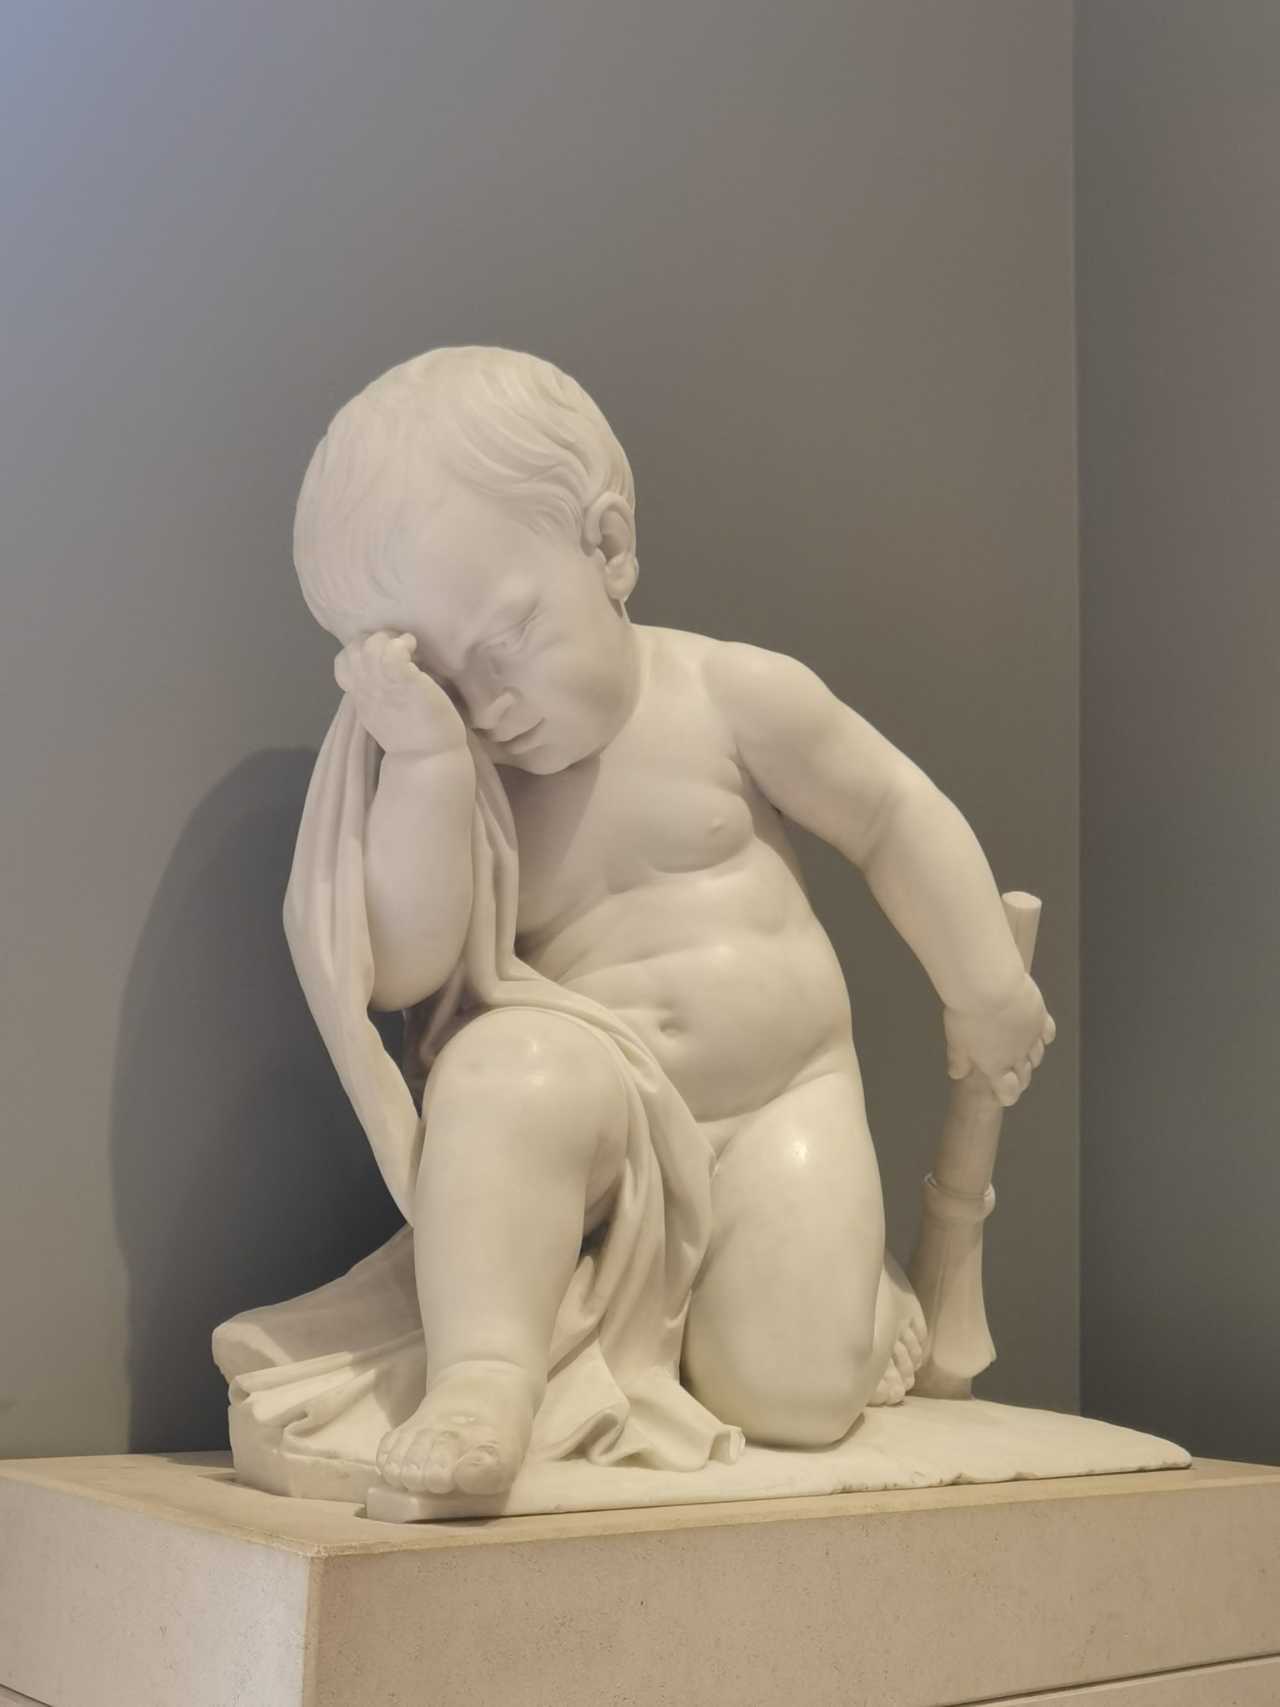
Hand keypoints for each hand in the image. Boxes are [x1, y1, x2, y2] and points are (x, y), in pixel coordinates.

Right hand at [334, 632, 466, 756]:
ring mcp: (383, 685)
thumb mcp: (384, 713)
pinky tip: (414, 650)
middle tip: (397, 647)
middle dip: (374, 639)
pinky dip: (402, 644)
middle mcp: (366, 690)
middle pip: (353, 649)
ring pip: (370, 645)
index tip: (379, 657)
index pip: (343, 663)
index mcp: (361, 697)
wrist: (427, 759)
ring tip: (408, 647)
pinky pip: (392, 651)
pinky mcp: (403, 681)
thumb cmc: (413, 737)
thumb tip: (389, 669)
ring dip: (390, 639)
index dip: (357, 652)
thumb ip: (379, 692)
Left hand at [943, 975, 1055, 1107]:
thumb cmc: (968, 1014)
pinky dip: (1045, 1037)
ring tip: (1024, 1055)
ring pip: (1038, 1055)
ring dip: (1032, 1058)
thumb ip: (958, 1060)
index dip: (1008, 1095)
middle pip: (1025, 1075)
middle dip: (1020, 1079)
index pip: (1007, 1090)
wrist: (990, 987)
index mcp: (995, 1066)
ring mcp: (1032, 1037)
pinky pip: (1048, 1033)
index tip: (1005, 1096)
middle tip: (1014, 1078)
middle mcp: (1017, 1056)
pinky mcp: (1040, 1017)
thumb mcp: (955, 1041)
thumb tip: (957, 1073)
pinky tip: (1040, 1035)